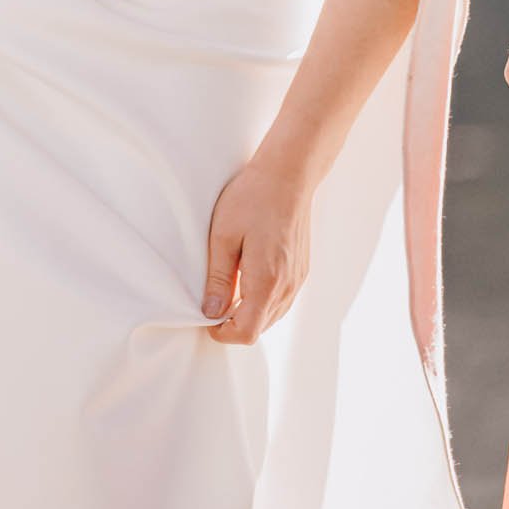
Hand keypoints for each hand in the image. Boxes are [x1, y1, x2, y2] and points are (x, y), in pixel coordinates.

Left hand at [202, 149, 315, 344]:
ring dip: (250, 312)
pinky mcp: (302, 270)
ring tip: (228, 289)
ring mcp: (299, 279)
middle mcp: (288, 286)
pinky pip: (282, 300)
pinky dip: (263, 300)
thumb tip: (210, 313)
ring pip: (272, 315)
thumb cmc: (252, 198)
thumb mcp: (222, 236)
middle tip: (212, 301)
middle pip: (260, 327)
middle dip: (234, 323)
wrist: (288, 174)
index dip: (223, 333)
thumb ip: (217, 279)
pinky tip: (247, 279)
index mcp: (266, 281)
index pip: (248, 332)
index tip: (207, 318)